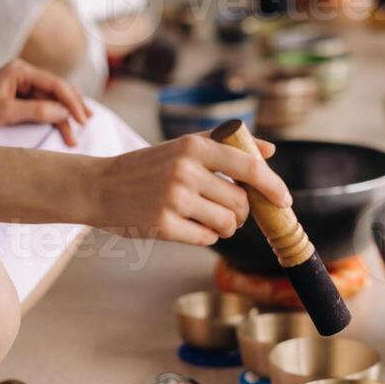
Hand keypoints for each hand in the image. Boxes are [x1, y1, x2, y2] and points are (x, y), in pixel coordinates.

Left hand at [0, 60, 90, 146]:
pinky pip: (44, 104)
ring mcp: (22, 86)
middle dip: (71, 107)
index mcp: (20, 71)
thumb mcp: (5, 112)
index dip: (71, 101)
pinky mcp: (20, 97)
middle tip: (86, 123)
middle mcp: (24, 75)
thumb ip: (36, 110)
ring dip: (64, 115)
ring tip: (78, 130)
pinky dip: (55, 114)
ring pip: (51, 99)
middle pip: (56, 91)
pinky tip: (69, 117)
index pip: (54, 83)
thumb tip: (64, 112)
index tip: (81, 119)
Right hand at [94, 132, 291, 245]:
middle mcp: (185, 170)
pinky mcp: (163, 225)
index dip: (272, 185)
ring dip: (226, 227)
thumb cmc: (147, 167)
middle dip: (242, 213)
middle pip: (241, 203)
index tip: (285, 200)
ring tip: (209, 219)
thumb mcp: (183, 147)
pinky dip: (205, 236)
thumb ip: (227, 145)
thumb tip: (271, 150)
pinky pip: (206, 238)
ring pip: (227, 223)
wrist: (99, 186)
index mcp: (193, 147)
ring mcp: (173, 199)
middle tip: (229, 211)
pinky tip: (188, 226)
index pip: (248, 167)